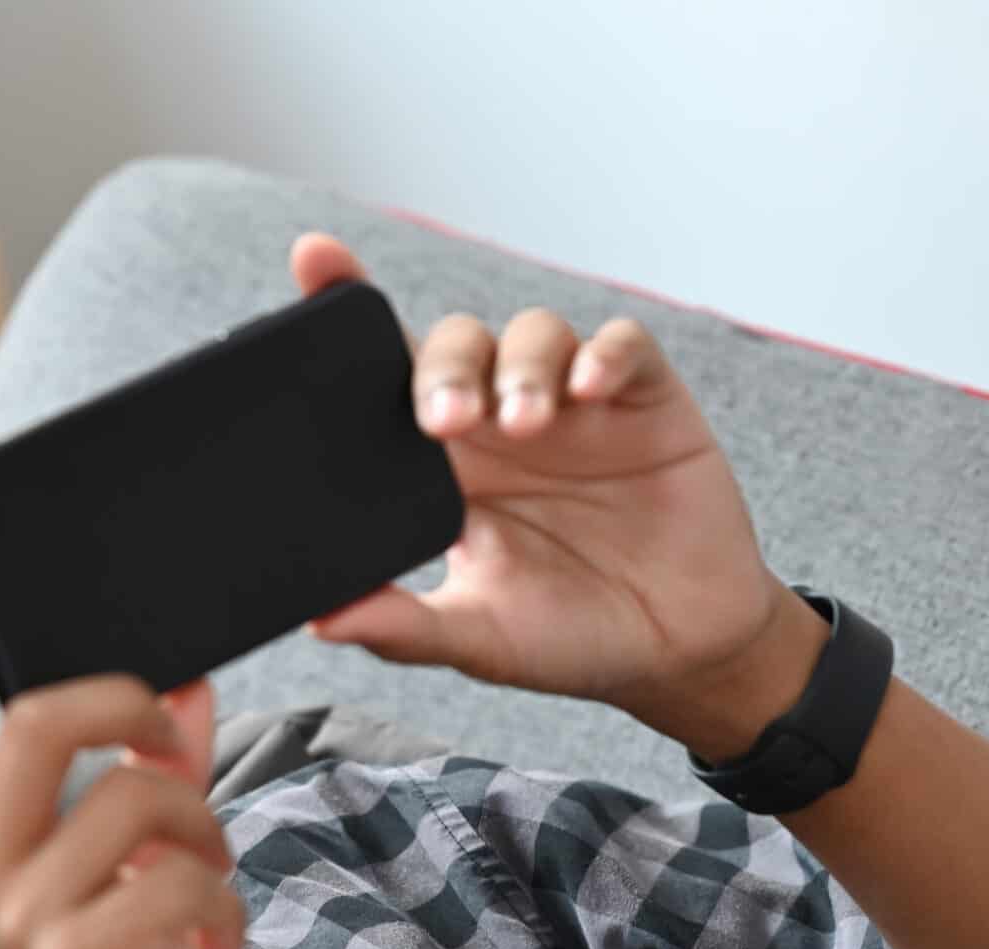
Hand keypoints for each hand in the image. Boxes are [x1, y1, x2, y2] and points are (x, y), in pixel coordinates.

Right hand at [0, 547, 240, 948]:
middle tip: (178, 746)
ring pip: (136, 795)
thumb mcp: (126, 888)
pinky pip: (178, 874)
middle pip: (43, 715)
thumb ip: (147, 789)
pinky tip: (221, 946)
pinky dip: (224, 901)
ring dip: (206, 827)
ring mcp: (16, 922)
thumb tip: (188, 688)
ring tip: (215, 886)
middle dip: (134, 704)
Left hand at [294, 234, 827, 757]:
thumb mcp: (477, 638)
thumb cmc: (567, 635)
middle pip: (453, 344)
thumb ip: (403, 627)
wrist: (675, 651)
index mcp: (443, 467)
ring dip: (518, 366)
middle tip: (444, 422)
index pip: (382, 376)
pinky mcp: (643, 401)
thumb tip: (320, 620)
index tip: (313, 258)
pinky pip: (620, 347)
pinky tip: (588, 391)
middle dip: (442, 366)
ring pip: (531, 334)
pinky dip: (602, 355)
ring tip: (524, 423)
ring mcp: (571, 406)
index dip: (349, 309)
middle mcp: (498, 421)